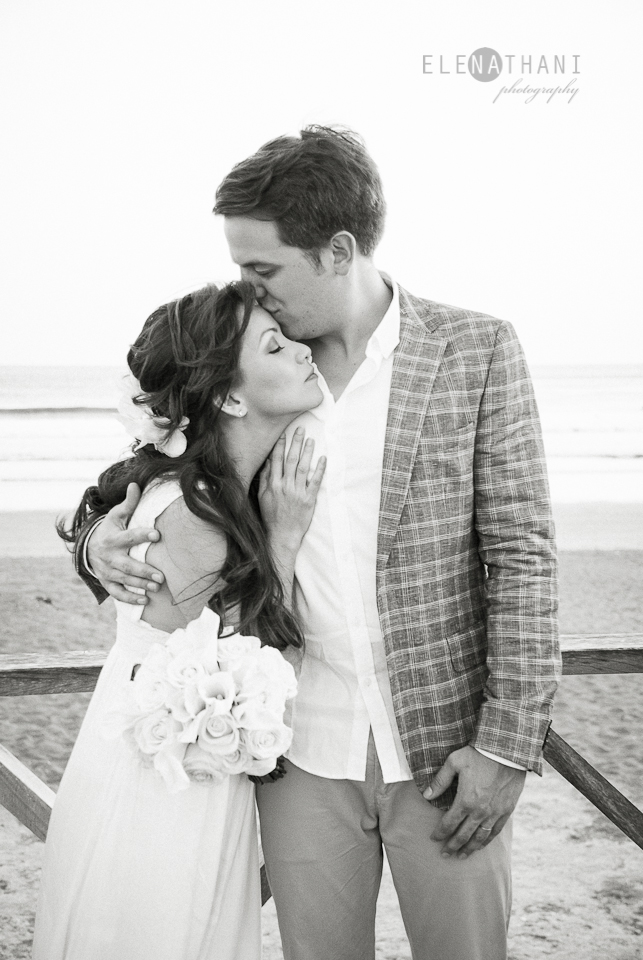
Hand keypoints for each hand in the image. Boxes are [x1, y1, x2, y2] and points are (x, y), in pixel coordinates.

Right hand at [86, 483, 164, 604]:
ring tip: (157, 587)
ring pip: (124, 580)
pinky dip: (129, 598)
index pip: (129, 537)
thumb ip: (128, 503)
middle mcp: (109, 557)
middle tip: (161, 576)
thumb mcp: (116, 515)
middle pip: (127, 565)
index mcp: (113, 539)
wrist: (88, 547)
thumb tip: (136, 484)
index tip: (157, 535)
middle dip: (143, 571)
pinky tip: (145, 600)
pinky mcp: (107, 582)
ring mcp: (107, 571)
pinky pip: (117, 593)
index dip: (142, 535)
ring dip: (140, 585)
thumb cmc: (110, 529)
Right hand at [258, 429, 325, 550]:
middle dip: (295, 443)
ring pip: (303, 467)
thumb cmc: (271, 516)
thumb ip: (265, 478)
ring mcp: (297, 492)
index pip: (277, 460)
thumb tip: (268, 462)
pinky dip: (319, 469)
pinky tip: (323, 459)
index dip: (280, 445)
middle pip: (290, 459)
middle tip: (300, 429)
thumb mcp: (262, 497)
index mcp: (273, 484)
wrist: (281, 535)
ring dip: (307, 452)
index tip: (284, 434)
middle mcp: (285, 486)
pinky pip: (315, 481)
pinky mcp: (309, 499)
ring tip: (311, 440)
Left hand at [424, 746, 525, 858]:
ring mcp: (495, 813)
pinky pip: (495, 832)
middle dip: (452, 846)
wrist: (507, 751)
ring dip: (469, 848)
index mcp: (465, 800)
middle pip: (463, 835)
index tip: (434, 839)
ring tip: (461, 856)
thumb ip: (440, 781)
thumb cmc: (478, 754)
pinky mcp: (507, 810)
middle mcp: (480, 811)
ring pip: (480, 838)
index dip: (440, 833)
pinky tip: (481, 845)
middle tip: (444, 854)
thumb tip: (426, 795)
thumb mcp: (454, 762)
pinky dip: (487, 841)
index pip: (449, 823)